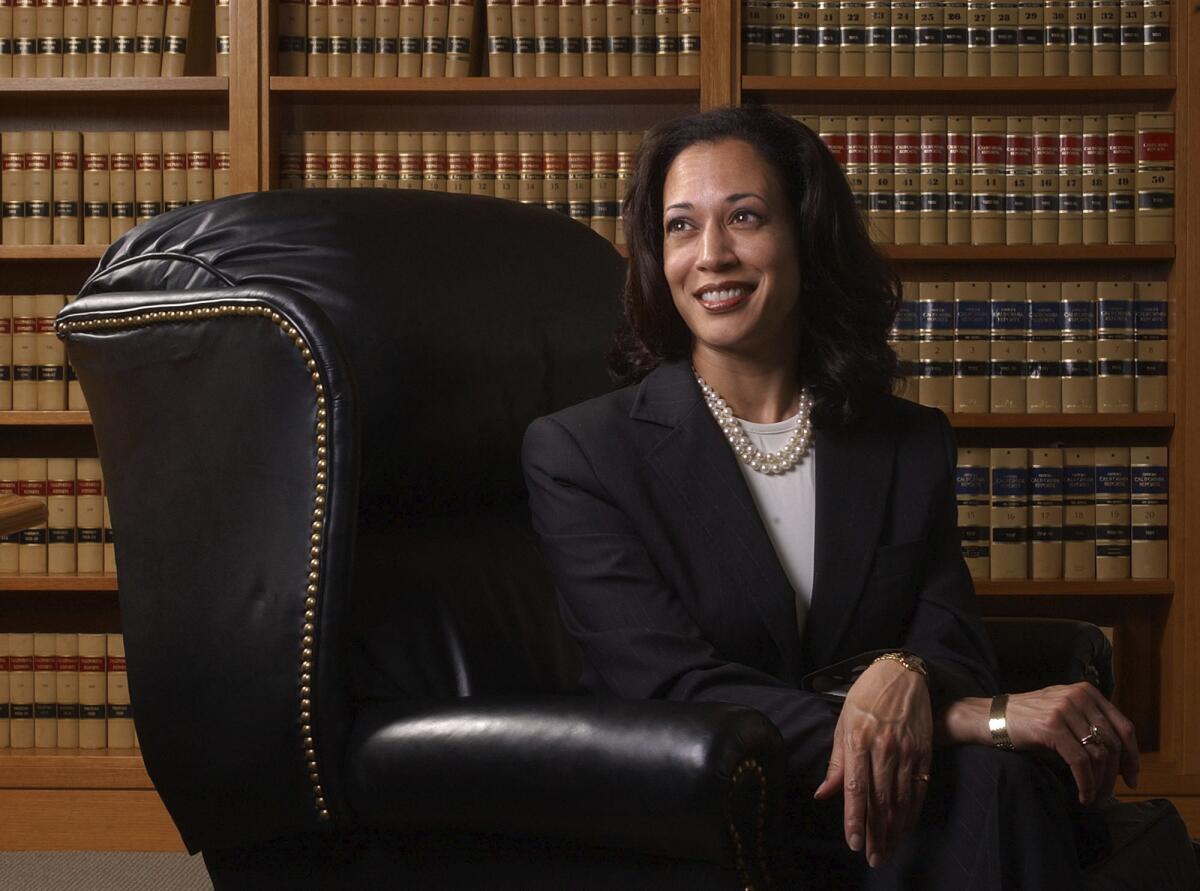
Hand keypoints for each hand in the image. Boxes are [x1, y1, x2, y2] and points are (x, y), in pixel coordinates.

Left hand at [813, 659, 932, 867]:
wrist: (902, 674)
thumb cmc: (865, 698)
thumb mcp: (843, 723)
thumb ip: (836, 762)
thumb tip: (823, 794)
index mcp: (857, 740)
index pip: (855, 788)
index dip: (854, 818)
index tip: (854, 843)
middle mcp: (882, 748)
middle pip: (879, 800)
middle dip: (876, 833)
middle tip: (874, 858)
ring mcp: (905, 751)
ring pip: (899, 798)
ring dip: (894, 828)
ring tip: (888, 849)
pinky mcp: (924, 752)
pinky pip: (918, 789)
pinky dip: (912, 812)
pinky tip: (906, 827)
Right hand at [1003, 683, 1138, 805]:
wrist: (990, 716)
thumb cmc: (1028, 719)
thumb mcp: (1064, 712)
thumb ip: (1089, 723)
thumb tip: (1120, 758)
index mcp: (1086, 692)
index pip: (1124, 727)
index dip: (1133, 757)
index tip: (1131, 778)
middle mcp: (1079, 697)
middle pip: (1113, 744)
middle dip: (1115, 775)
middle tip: (1109, 795)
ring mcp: (1064, 710)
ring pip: (1098, 755)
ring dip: (1100, 783)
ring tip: (1094, 798)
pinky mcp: (1051, 726)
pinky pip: (1079, 762)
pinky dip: (1085, 783)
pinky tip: (1082, 795)